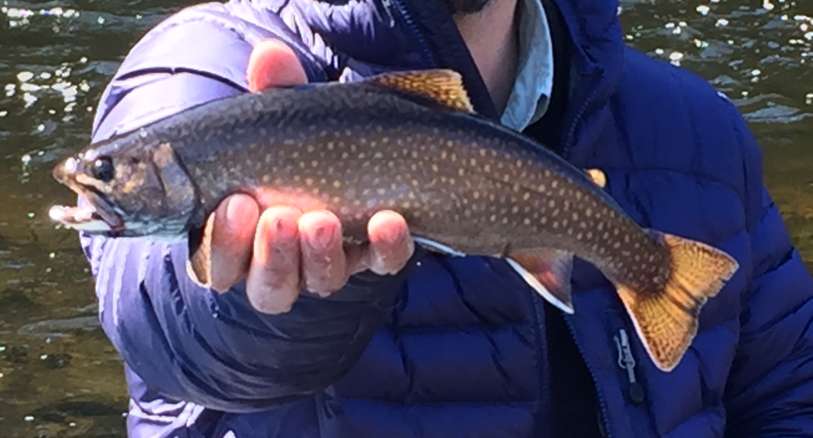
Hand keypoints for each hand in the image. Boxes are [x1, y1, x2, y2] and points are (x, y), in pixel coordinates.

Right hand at [206, 40, 413, 313]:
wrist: (373, 151)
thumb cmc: (304, 142)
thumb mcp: (286, 117)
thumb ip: (275, 93)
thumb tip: (270, 56)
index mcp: (244, 238)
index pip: (221, 265)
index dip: (223, 244)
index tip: (234, 203)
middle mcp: (286, 263)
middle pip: (270, 287)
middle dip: (271, 255)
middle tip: (277, 216)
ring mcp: (334, 262)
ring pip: (321, 282)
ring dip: (320, 254)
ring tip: (323, 218)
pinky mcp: (378, 255)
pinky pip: (383, 263)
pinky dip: (387, 246)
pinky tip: (390, 219)